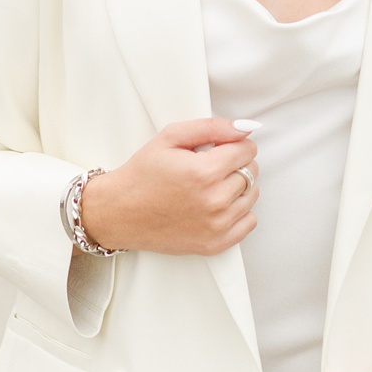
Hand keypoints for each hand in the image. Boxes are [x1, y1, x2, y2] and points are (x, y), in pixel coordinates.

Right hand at [79, 117, 257, 255]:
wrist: (119, 212)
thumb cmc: (142, 174)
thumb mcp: (169, 138)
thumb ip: (210, 127)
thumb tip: (245, 127)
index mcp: (203, 171)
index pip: (247, 150)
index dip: (234, 144)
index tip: (219, 147)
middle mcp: (213, 201)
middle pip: (251, 172)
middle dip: (235, 164)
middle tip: (209, 166)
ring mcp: (216, 225)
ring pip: (252, 196)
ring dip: (237, 187)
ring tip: (210, 185)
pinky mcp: (215, 244)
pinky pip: (249, 223)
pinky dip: (238, 212)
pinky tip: (216, 205)